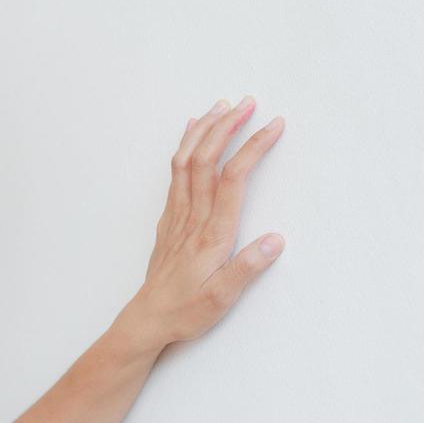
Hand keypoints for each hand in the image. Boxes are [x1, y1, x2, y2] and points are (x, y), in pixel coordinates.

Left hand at [125, 95, 285, 346]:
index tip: (275, 124)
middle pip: (206, 159)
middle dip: (227, 126)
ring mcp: (177, 216)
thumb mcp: (221, 298)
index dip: (253, 147)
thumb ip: (247, 268)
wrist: (147, 320)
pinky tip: (191, 134)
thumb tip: (275, 240)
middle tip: (248, 102)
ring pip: (186, 162)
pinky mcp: (169, 221)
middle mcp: (192, 217)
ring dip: (204, 130)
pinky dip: (185, 147)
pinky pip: (174, 174)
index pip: (234, 178)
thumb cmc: (186, 311)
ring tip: (222, 106)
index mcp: (212, 233)